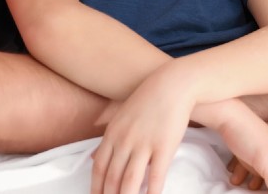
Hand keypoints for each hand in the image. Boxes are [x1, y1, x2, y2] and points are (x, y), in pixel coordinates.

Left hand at [90, 72, 192, 193]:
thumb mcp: (120, 116)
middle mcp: (124, 141)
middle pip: (112, 178)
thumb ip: (107, 138)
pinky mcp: (163, 147)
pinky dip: (151, 193)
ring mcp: (143, 144)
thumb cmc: (148, 99)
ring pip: (129, 181)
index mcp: (112, 134)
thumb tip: (94, 158)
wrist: (173, 84)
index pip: (99, 169)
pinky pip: (155, 176)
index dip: (97, 189)